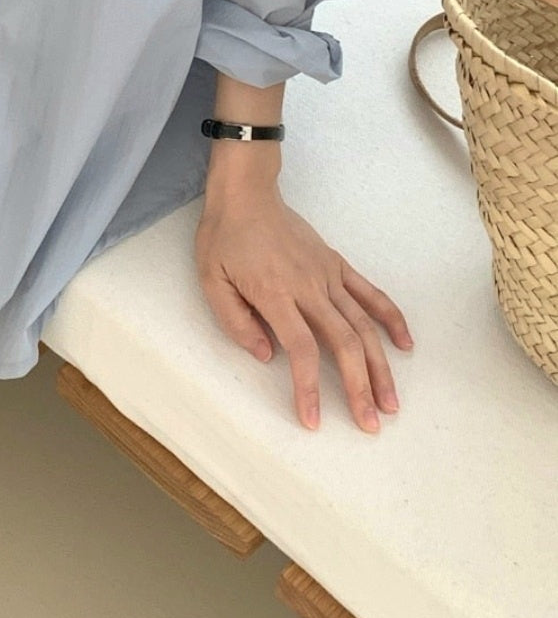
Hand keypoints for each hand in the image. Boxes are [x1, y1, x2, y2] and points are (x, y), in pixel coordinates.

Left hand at [193, 182, 413, 432]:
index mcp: (275, 293)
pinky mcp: (337, 263)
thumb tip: (267, 356)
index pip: (301, 349)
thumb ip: (236, 322)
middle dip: (359, 387)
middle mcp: (308, 286)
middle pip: (343, 342)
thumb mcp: (212, 281)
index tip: (314, 420)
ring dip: (380, 365)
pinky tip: (405, 344)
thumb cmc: (224, 238)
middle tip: (371, 424)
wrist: (246, 193)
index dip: (309, 387)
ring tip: (391, 402)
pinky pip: (370, 292)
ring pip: (363, 324)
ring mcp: (327, 274)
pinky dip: (391, 318)